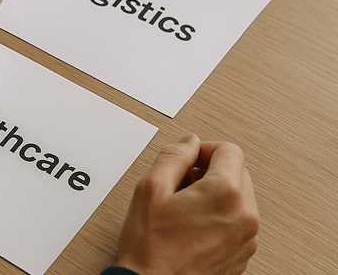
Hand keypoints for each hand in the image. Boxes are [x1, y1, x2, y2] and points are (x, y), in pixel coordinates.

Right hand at [115, 134, 259, 274]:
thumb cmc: (151, 246)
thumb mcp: (150, 188)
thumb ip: (174, 156)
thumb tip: (189, 143)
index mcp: (225, 194)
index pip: (230, 150)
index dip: (205, 149)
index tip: (189, 158)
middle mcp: (244, 216)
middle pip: (238, 172)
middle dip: (210, 170)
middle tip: (181, 182)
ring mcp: (247, 239)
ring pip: (239, 197)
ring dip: (215, 193)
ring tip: (184, 206)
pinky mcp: (243, 255)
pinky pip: (238, 222)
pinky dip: (220, 216)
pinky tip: (192, 225)